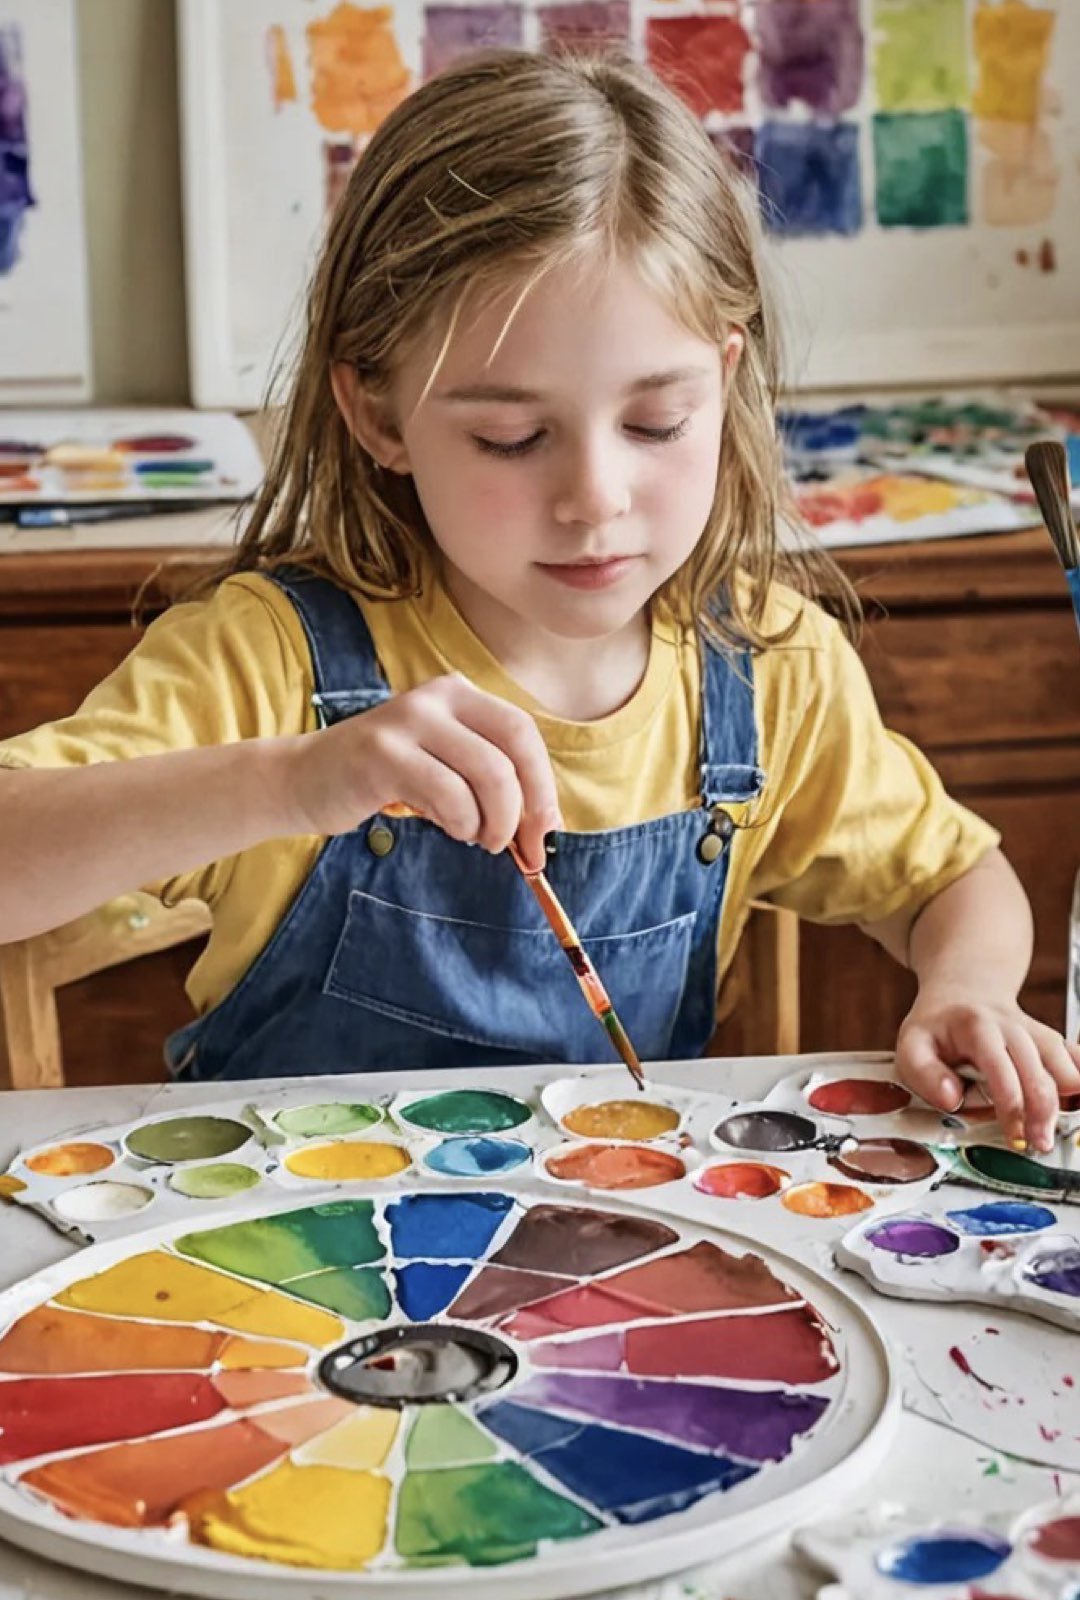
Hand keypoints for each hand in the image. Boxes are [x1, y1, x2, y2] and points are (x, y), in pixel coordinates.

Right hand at [285, 673, 560, 869]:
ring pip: (487, 774)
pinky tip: (449, 828)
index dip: (542, 783)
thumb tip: (544, 825)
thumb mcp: (443, 764)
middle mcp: (436, 697)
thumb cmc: (384, 779)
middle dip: (524, 806)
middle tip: (515, 844)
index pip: (522, 731)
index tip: (545, 828)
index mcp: (459, 693)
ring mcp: (408, 720)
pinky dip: (460, 822)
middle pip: (511, 750)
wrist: (305, 779)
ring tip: (474, 837)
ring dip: (491, 821)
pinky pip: (448, 793)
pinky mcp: (382, 753)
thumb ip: (490, 779)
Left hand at [895, 983, 1079, 1151]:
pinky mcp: (1049, 1040)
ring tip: (1052, 1129)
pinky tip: (1076, 1095)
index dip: (1010, 1106)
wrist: (963, 991)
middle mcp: (1012, 1027)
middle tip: (1038, 1143)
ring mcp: (1035, 1032)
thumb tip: (950, 1099)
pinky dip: (1078, 1077)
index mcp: (977, 1028)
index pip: (1001, 1071)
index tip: (1012, 1134)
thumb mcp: (911, 1045)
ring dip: (1063, 1101)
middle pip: (1038, 1073)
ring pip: (1063, 1065)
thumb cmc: (937, 1024)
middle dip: (1042, 1112)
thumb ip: (924, 1074)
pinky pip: (1074, 1056)